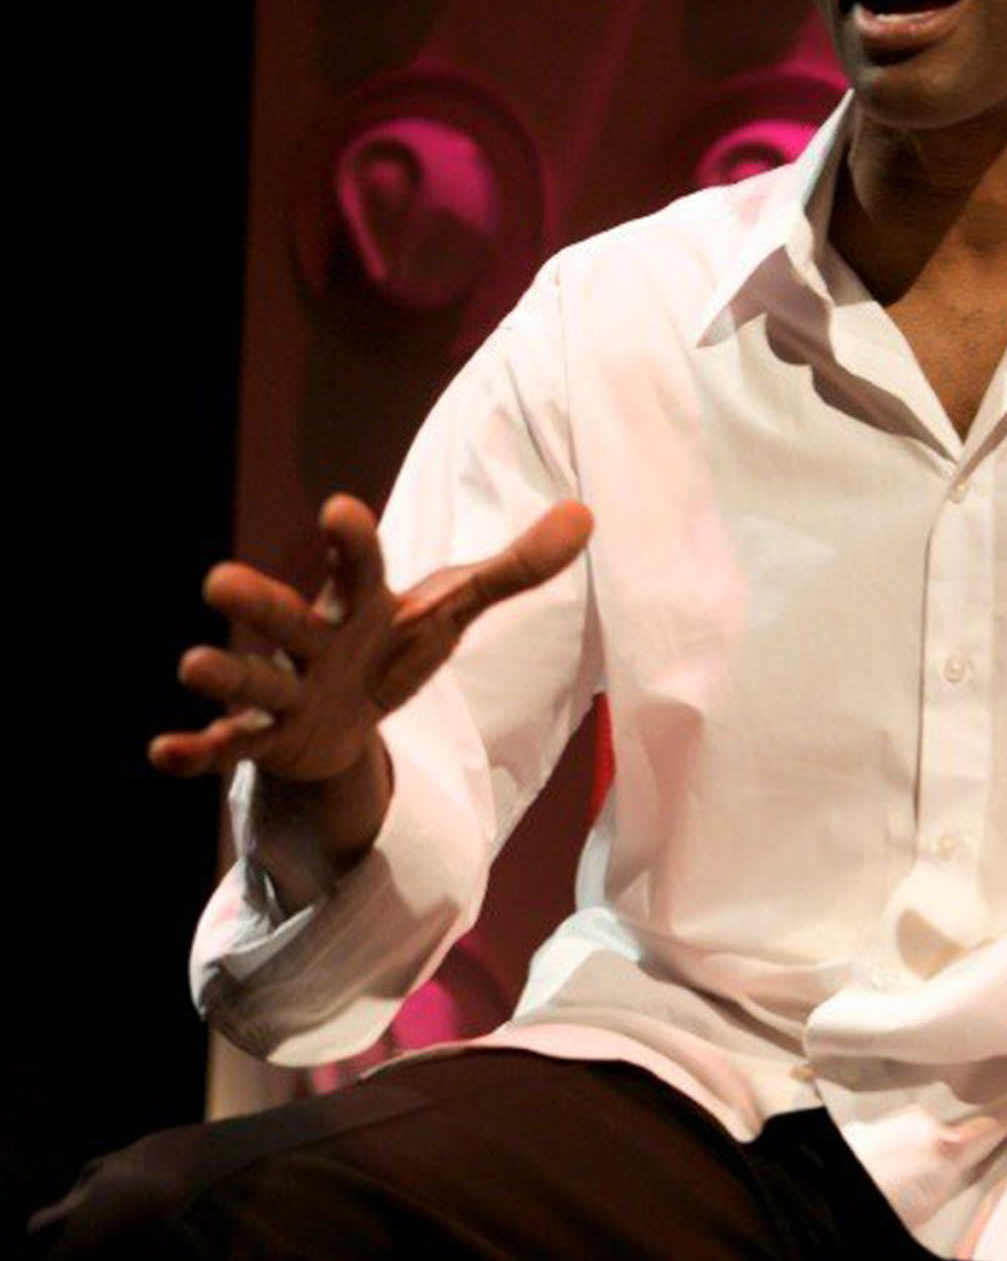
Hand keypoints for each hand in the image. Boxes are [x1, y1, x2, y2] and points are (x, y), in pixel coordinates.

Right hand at [153, 492, 594, 781]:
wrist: (346, 717)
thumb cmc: (393, 645)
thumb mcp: (454, 610)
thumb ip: (514, 567)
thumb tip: (587, 514)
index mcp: (360, 604)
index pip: (358, 566)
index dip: (350, 540)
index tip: (341, 507)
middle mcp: (313, 641)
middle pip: (288, 621)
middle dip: (260, 604)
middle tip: (219, 579)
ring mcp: (284, 691)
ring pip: (252, 685)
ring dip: (223, 679)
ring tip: (191, 664)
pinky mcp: (265, 742)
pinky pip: (226, 748)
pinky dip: (194, 751)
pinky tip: (165, 752)